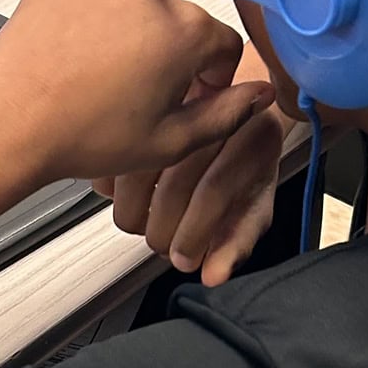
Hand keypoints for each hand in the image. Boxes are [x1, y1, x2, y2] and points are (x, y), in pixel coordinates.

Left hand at [0, 0, 274, 184]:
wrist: (10, 122)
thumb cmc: (82, 134)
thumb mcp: (168, 141)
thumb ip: (226, 115)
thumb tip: (259, 95)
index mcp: (184, 28)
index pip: (221, 43)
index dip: (208, 76)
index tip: (187, 93)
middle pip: (174, 16)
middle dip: (164, 48)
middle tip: (133, 87)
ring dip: (123, 25)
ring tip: (97, 69)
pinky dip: (83, 12)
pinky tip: (71, 50)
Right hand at [93, 102, 284, 285]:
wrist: (243, 92)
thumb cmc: (248, 153)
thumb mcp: (254, 197)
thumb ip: (238, 237)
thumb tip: (213, 275)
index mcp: (255, 138)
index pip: (216, 190)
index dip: (195, 232)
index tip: (182, 260)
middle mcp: (217, 115)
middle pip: (176, 178)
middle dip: (162, 225)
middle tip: (159, 245)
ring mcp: (179, 104)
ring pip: (140, 162)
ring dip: (133, 205)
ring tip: (140, 224)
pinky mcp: (146, 103)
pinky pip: (117, 146)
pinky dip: (113, 177)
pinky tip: (122, 194)